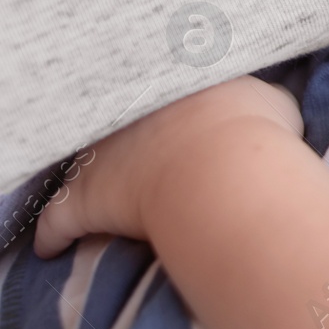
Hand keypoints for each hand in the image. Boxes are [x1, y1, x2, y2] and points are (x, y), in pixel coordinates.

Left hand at [33, 76, 301, 257]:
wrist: (225, 168)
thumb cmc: (253, 132)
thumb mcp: (272, 101)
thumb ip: (258, 98)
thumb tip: (261, 102)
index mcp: (174, 84)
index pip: (163, 89)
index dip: (173, 105)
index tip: (189, 119)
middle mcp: (127, 112)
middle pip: (120, 121)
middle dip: (132, 134)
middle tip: (153, 151)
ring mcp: (100, 154)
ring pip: (83, 163)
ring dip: (94, 176)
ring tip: (111, 191)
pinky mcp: (83, 198)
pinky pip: (57, 219)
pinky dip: (55, 233)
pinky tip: (58, 244)